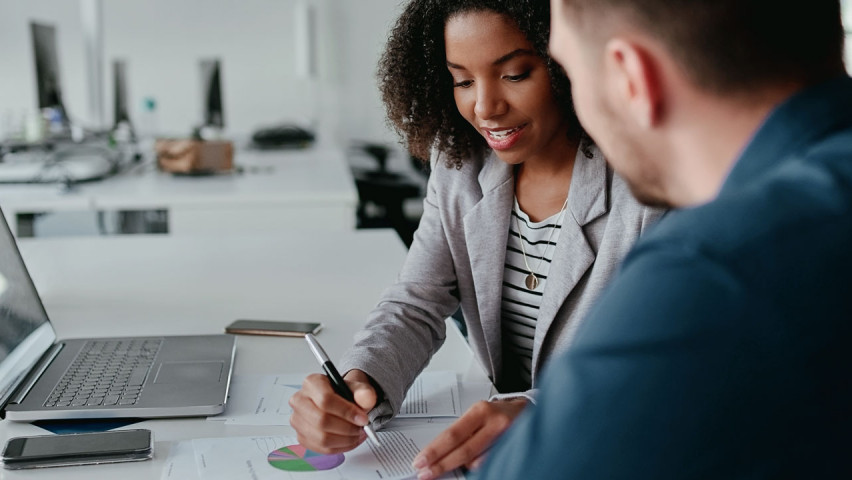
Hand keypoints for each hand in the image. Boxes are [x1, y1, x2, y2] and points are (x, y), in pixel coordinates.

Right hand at [288, 369, 377, 453]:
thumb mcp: (357, 387)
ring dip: (345, 439)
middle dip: (347, 428)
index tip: (362, 418)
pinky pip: (322, 448)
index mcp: (312, 383)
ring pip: (321, 438)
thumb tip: (367, 398)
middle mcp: (300, 401)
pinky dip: (340, 447)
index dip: (346, 412)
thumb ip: (364, 392)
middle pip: (321, 421)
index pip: (325, 400)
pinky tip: (350, 440)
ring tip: (357, 434)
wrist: (340, 400)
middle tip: (361, 427)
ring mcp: (298, 420)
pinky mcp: (302, 437)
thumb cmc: (344, 393)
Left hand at [411, 398, 527, 478]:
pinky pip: (490, 465)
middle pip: (464, 451)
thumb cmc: (497, 414)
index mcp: (480, 411)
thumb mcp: (478, 415)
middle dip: (441, 465)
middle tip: (425, 474)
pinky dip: (478, 467)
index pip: (453, 434)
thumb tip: (439, 454)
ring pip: (478, 463)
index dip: (435, 451)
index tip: (420, 462)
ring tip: (452, 464)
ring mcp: (507, 438)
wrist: (528, 411)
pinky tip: (472, 465)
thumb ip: (463, 431)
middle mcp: (495, 423)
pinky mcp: (515, 449)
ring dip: (462, 467)